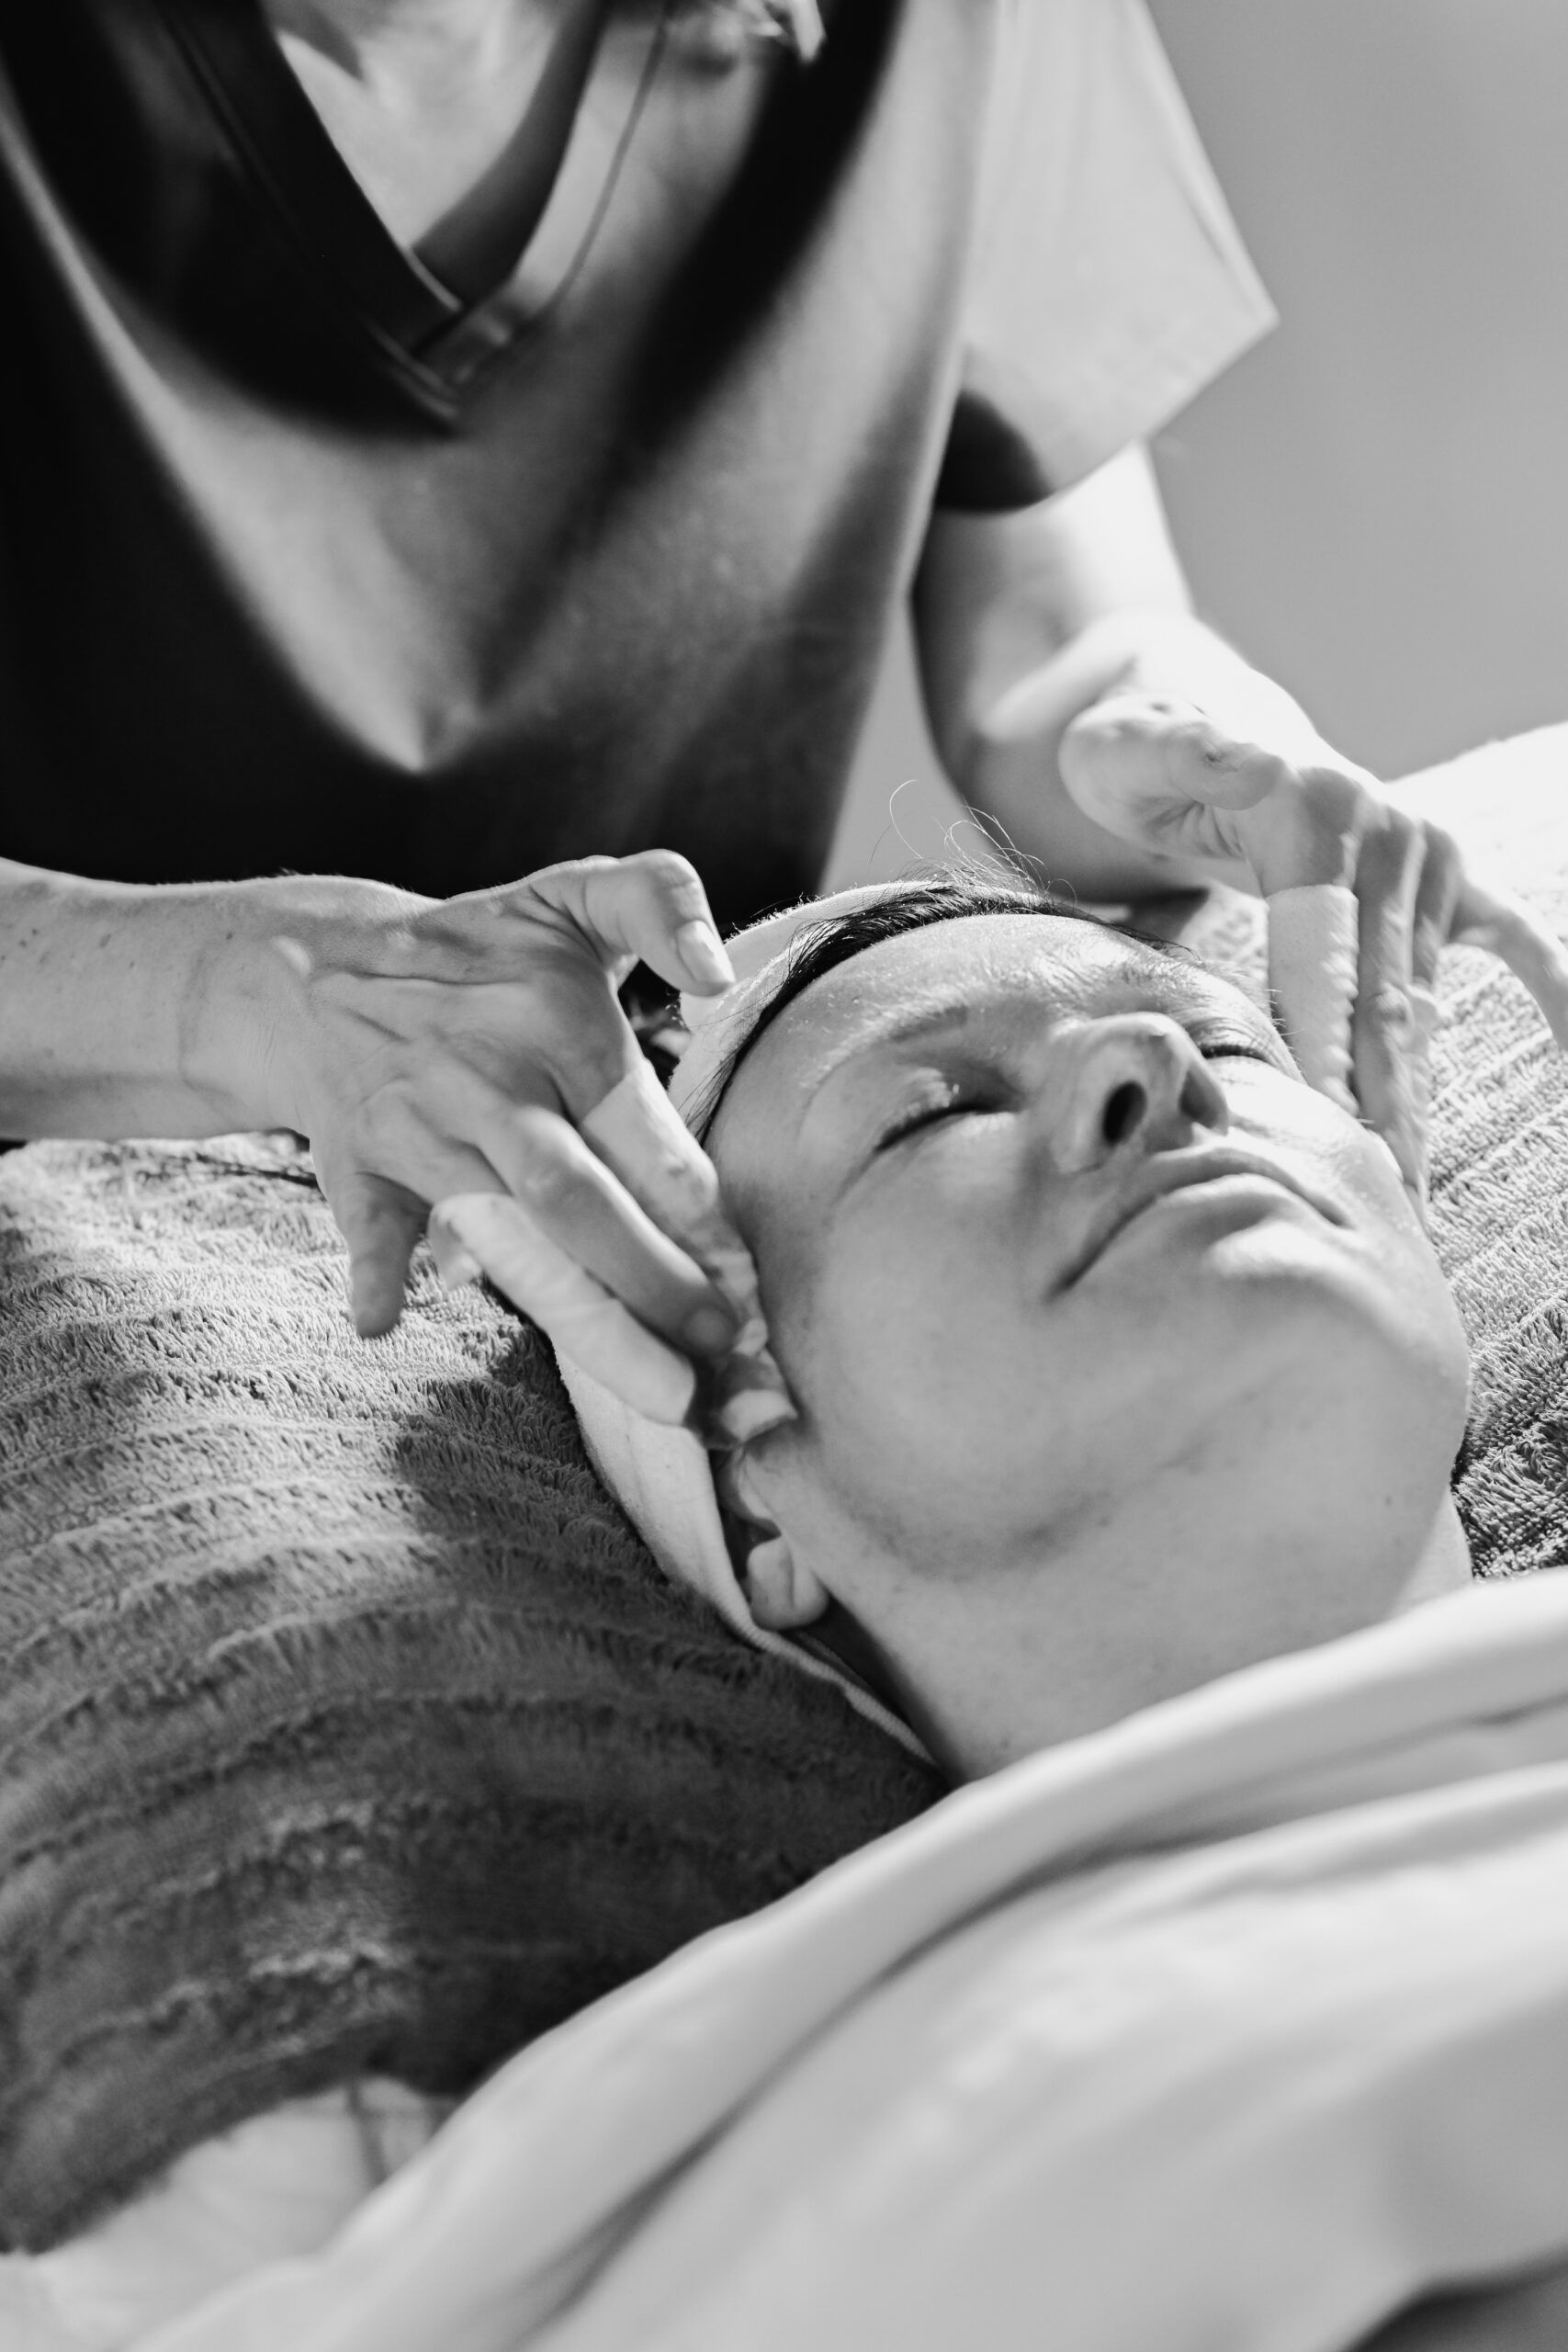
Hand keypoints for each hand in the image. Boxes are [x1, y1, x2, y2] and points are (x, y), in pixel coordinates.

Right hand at [242, 851, 771, 1418]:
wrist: (319, 969)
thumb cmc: (484, 949)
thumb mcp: (573, 896)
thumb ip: (659, 901)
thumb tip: (714, 975)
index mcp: (560, 1024)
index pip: (646, 1137)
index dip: (704, 1218)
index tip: (756, 1288)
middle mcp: (492, 1083)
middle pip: (579, 1200)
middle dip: (656, 1285)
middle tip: (728, 1359)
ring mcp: (422, 1130)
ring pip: (506, 1236)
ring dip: (582, 1320)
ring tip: (662, 1397)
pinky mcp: (361, 1166)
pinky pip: (368, 1226)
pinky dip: (375, 1272)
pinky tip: (385, 1323)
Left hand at [1060, 693, 1567, 1186]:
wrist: (1184, 706)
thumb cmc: (1132, 752)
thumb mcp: (1127, 747)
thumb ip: (1181, 758)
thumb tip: (1255, 764)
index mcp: (1314, 810)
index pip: (1325, 959)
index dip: (1322, 1054)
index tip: (1325, 1134)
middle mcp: (1387, 830)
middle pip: (1385, 997)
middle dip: (1380, 1108)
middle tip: (1378, 1204)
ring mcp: (1425, 853)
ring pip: (1421, 1001)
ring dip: (1417, 1099)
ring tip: (1410, 1194)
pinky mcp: (1443, 872)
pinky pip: (1516, 938)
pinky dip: (1554, 992)